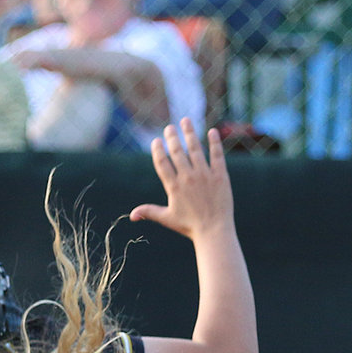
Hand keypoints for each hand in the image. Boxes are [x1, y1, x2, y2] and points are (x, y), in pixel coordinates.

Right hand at [131, 119, 230, 240]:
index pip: (162, 163)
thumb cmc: (189, 226)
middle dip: (172, 137)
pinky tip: (212, 132)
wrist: (214, 231)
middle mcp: (187, 178)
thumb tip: (131, 215)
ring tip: (185, 120)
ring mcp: (204, 175)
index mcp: (174, 187)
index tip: (156, 140)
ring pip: (195, 149)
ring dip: (189, 133)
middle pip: (177, 152)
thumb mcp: (167, 218)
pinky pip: (217, 155)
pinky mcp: (220, 176)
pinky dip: (214, 142)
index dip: (158, 150)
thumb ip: (149, 212)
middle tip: (169, 127)